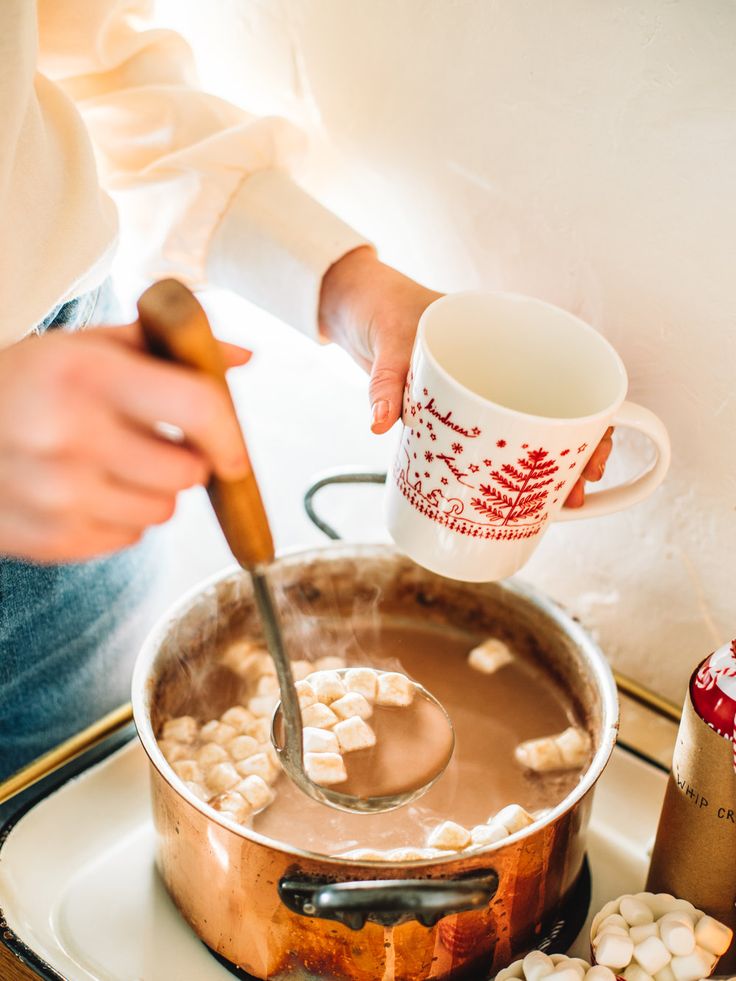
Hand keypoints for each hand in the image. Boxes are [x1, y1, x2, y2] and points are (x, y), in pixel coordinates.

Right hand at [0, 323, 250, 562]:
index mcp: (84, 374)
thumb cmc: (26, 385)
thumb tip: (244, 358)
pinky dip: (119, 517)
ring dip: (153, 491)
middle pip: (187, 471)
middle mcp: (68, 436)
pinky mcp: (51, 540)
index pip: (196, 409)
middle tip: (152, 443)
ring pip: (163, 511)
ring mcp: (57, 495)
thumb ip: (166, 347)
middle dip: (184, 459)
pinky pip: (129, 538)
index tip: (234, 452)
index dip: (229, 434)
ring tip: (110, 464)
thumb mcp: (86, 348)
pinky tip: (83, 490)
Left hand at [318, 246, 612, 504]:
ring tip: (558, 504)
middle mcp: (496, 365)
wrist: (354, 305)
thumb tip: (381, 423)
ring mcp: (476, 392)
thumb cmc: (382, 306)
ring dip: (543, 469)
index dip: (590, 408)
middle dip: (572, 452)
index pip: (564, 367)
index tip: (597, 442)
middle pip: (553, 409)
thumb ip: (385, 380)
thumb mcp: (388, 339)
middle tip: (579, 489)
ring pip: (525, 432)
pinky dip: (500, 470)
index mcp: (497, 334)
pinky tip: (511, 500)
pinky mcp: (453, 415)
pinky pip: (486, 443)